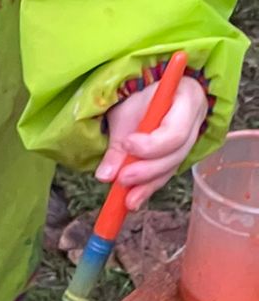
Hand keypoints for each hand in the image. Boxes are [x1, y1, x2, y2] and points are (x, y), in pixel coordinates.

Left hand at [97, 74, 207, 210]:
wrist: (149, 101)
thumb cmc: (141, 102)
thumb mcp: (126, 115)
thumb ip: (117, 146)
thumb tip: (105, 176)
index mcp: (188, 99)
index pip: (176, 130)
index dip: (152, 144)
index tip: (127, 144)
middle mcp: (195, 122)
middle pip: (176, 153)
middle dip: (147, 169)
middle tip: (122, 178)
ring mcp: (190, 141)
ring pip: (171, 167)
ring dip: (146, 184)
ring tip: (125, 198)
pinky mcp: (179, 158)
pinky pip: (165, 175)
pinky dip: (147, 189)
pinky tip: (132, 201)